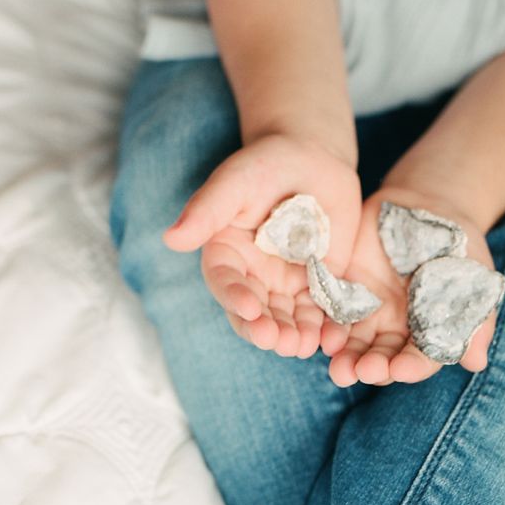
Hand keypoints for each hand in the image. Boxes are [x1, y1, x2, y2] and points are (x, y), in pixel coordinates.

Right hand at [165, 133, 363, 359]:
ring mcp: (286, 283)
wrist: (311, 157)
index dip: (235, 298)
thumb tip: (171, 238)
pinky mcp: (318, 283)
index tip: (249, 309)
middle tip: (278, 341)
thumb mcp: (234, 183)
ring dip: (294, 335)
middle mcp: (253, 277)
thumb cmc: (265, 164)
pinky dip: (327, 326)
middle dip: (266, 328)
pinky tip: (333, 338)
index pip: (225, 283)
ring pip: (288, 317)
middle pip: (256, 312)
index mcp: (226, 256)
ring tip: (302, 346)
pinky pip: (322, 309)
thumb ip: (205, 211)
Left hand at [325, 190, 497, 386]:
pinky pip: (329, 312)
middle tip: (363, 371)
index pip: (418, 359)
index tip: (400, 370)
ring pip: (351, 342)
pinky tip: (321, 333)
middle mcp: (392, 329)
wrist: (428, 206)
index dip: (410, 367)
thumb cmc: (460, 247)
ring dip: (344, 357)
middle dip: (372, 366)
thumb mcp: (475, 277)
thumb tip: (476, 364)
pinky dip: (324, 324)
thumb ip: (476, 320)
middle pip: (380, 357)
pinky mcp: (342, 290)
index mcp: (426, 333)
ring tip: (338, 367)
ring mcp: (365, 311)